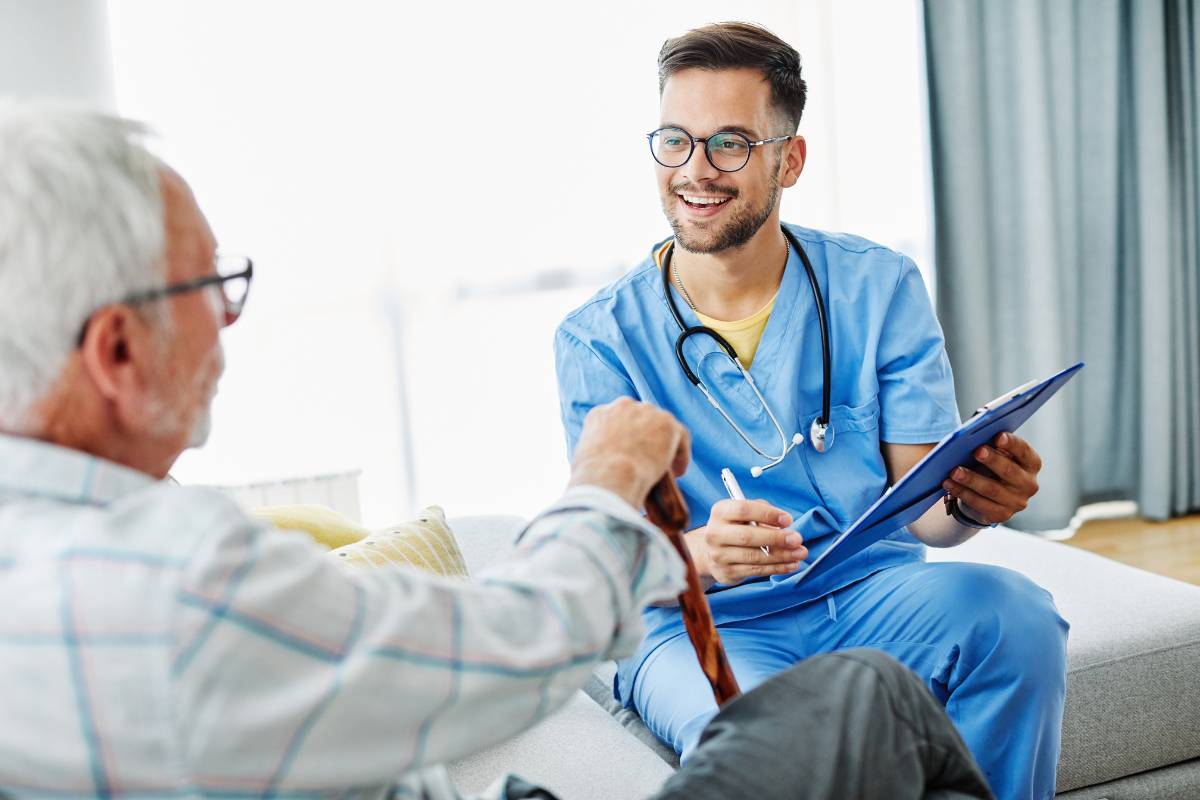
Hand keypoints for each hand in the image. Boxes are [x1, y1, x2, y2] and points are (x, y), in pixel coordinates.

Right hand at [569, 398, 690, 509]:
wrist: (609, 476)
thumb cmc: (593, 479)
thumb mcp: (584, 462)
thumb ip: (597, 457)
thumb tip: (607, 471)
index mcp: (599, 414)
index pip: (617, 421)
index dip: (626, 438)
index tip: (630, 454)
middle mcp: (622, 407)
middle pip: (640, 418)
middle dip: (645, 436)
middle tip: (648, 459)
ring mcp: (646, 412)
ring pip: (662, 426)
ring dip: (665, 445)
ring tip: (666, 468)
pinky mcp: (667, 423)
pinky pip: (680, 436)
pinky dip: (681, 455)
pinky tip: (677, 472)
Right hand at [693, 499, 806, 584]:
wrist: (713, 552)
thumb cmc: (737, 527)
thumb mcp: (746, 513)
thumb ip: (763, 511)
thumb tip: (783, 526)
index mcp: (720, 512)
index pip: (743, 510)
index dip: (767, 514)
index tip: (788, 520)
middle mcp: (715, 533)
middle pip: (747, 536)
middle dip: (776, 538)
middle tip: (797, 539)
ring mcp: (719, 555)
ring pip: (754, 556)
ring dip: (781, 556)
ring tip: (799, 553)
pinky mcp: (727, 572)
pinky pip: (756, 570)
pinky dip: (776, 568)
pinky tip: (790, 565)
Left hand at [942, 432, 1041, 524]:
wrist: (988, 496)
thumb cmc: (991, 467)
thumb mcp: (996, 454)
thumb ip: (991, 445)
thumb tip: (972, 436)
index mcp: (1031, 464)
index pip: (1024, 451)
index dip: (1012, 443)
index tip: (998, 436)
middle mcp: (1029, 484)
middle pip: (1009, 471)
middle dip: (993, 460)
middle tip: (977, 451)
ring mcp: (1017, 502)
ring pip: (992, 490)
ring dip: (972, 479)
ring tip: (955, 471)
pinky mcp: (1001, 515)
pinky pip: (979, 504)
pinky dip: (962, 493)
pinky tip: (949, 484)